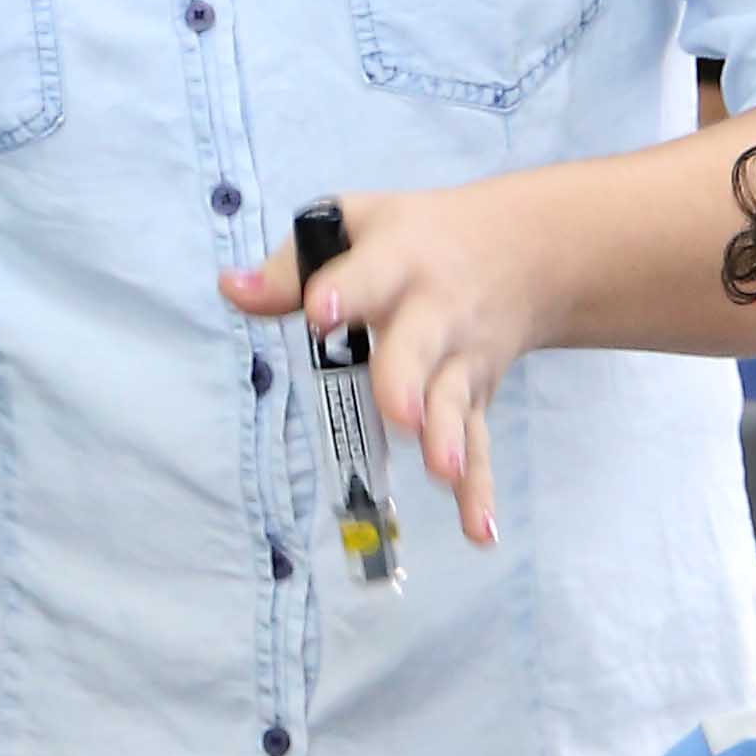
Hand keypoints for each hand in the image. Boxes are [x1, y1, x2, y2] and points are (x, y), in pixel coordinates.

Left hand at [217, 183, 546, 547]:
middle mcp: (433, 313)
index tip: (317, 311)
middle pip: (418, 348)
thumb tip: (229, 289)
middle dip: (406, 381)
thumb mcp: (357, 225)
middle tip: (398, 414)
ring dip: (449, 438)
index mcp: (395, 263)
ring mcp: (459, 360)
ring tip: (442, 471)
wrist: (526, 249)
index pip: (364, 276)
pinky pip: (480, 444)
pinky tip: (478, 530)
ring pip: (453, 401)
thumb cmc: (419, 239)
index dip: (340, 293)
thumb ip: (293, 266)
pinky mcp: (478, 398)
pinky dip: (480, 489)